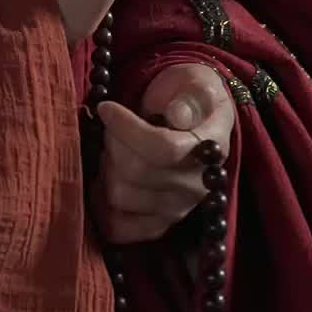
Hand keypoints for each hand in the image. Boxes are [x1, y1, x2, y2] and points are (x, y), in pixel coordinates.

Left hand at [94, 62, 234, 243]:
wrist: (191, 118)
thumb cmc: (188, 96)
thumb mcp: (194, 83)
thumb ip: (190, 97)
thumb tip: (178, 115)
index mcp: (210, 148)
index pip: (163, 149)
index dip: (126, 128)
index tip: (106, 107)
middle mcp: (197, 185)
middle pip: (134, 172)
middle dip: (112, 143)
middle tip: (111, 127)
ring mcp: (179, 209)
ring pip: (120, 195)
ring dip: (105, 168)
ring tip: (113, 150)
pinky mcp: (160, 224)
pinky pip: (121, 228)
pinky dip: (102, 207)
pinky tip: (101, 183)